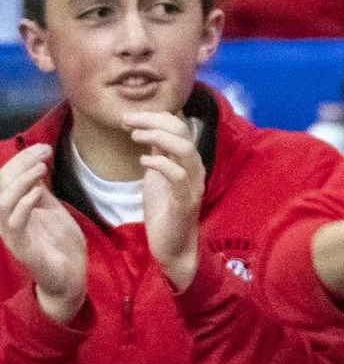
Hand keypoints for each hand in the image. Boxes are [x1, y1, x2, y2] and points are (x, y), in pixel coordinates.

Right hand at [0, 146, 87, 323]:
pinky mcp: (21, 247)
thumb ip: (40, 190)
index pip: (7, 177)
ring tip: (41, 168)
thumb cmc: (60, 244)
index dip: (22, 159)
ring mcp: (11, 233)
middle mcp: (6, 218)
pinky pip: (14, 223)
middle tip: (44, 152)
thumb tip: (35, 164)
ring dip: (20, 182)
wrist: (71, 276)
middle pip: (1, 184)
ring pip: (1, 202)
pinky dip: (24, 204)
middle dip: (20, 164)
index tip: (44, 147)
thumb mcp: (51, 209)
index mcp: (12, 207)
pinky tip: (39, 192)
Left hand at [127, 110, 205, 289]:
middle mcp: (195, 169)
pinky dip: (159, 164)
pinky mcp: (185, 202)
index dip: (155, 117)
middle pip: (182, 132)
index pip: (179, 126)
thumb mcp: (157, 176)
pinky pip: (178, 176)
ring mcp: (193, 185)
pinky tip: (143, 162)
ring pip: (185, 149)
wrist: (172, 247)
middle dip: (153, 121)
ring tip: (135, 137)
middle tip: (128, 121)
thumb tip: (149, 131)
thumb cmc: (164, 212)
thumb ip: (159, 155)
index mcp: (188, 161)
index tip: (129, 118)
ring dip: (157, 137)